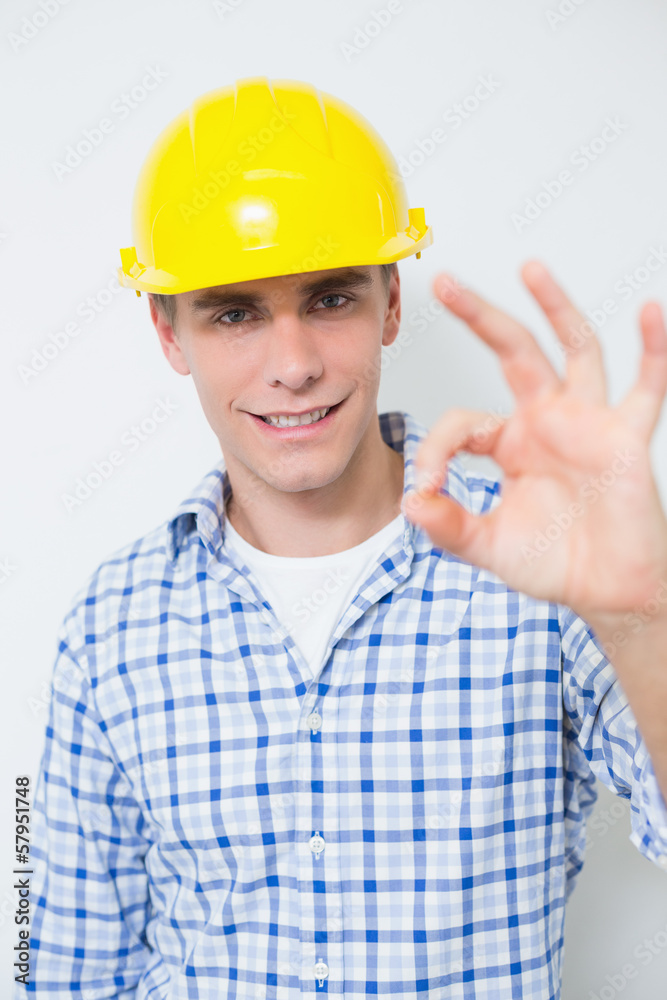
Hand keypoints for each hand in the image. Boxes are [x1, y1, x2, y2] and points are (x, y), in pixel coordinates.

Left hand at [402, 261, 666, 622]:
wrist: (606, 591)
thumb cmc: (553, 563)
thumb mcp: (488, 547)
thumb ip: (449, 528)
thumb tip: (410, 505)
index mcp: (511, 442)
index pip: (463, 420)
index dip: (435, 447)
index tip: (426, 487)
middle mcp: (548, 421)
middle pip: (513, 352)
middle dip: (479, 316)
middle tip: (445, 283)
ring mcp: (588, 423)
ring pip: (575, 349)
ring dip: (554, 307)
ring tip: (530, 268)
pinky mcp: (626, 438)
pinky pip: (646, 387)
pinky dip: (653, 351)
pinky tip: (649, 313)